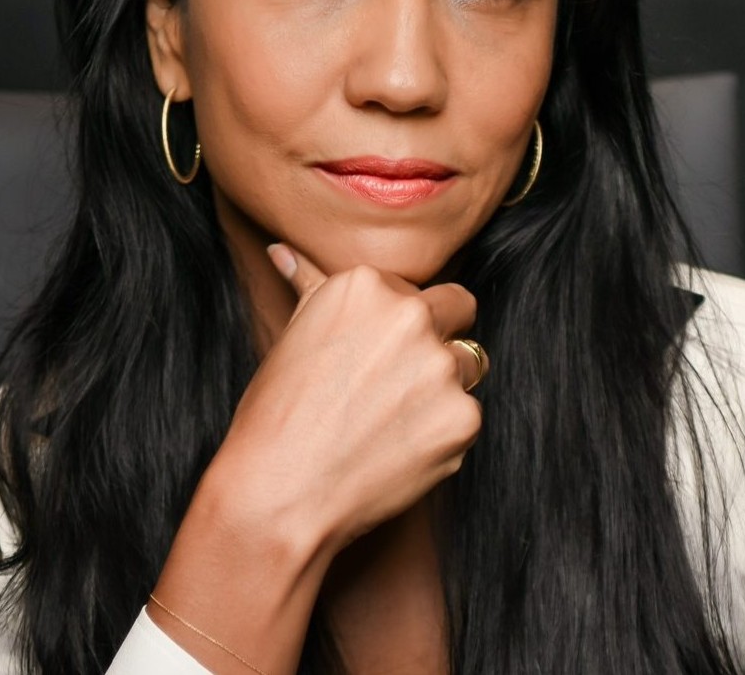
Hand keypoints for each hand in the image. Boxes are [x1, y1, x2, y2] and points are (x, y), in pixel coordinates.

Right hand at [213, 244, 487, 555]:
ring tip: (391, 418)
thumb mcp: (291, 335)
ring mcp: (440, 366)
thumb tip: (284, 251)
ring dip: (443, 385)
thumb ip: (307, 284)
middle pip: (459, 308)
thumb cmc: (276, 412)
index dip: (395, 323)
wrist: (280, 491)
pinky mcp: (463, 418)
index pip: (413, 289)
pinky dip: (441, 433)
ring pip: (468, 363)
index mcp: (368, 283)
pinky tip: (398, 449)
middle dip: (438, 336)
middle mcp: (411, 314)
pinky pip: (466, 415)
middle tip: (396, 381)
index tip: (370, 355)